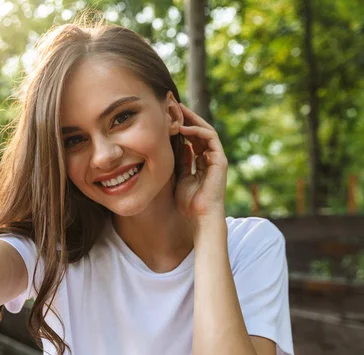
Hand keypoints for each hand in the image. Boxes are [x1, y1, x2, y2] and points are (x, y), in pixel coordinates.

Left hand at [174, 104, 227, 223]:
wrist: (200, 216)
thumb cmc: (188, 203)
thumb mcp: (179, 178)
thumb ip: (180, 162)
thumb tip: (177, 147)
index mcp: (201, 163)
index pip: (192, 139)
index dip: (181, 127)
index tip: (167, 117)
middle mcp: (210, 158)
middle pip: (199, 132)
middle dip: (187, 117)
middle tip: (173, 105)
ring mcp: (216, 158)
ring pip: (205, 131)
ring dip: (192, 119)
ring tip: (178, 110)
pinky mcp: (220, 159)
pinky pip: (210, 138)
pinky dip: (197, 131)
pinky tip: (184, 127)